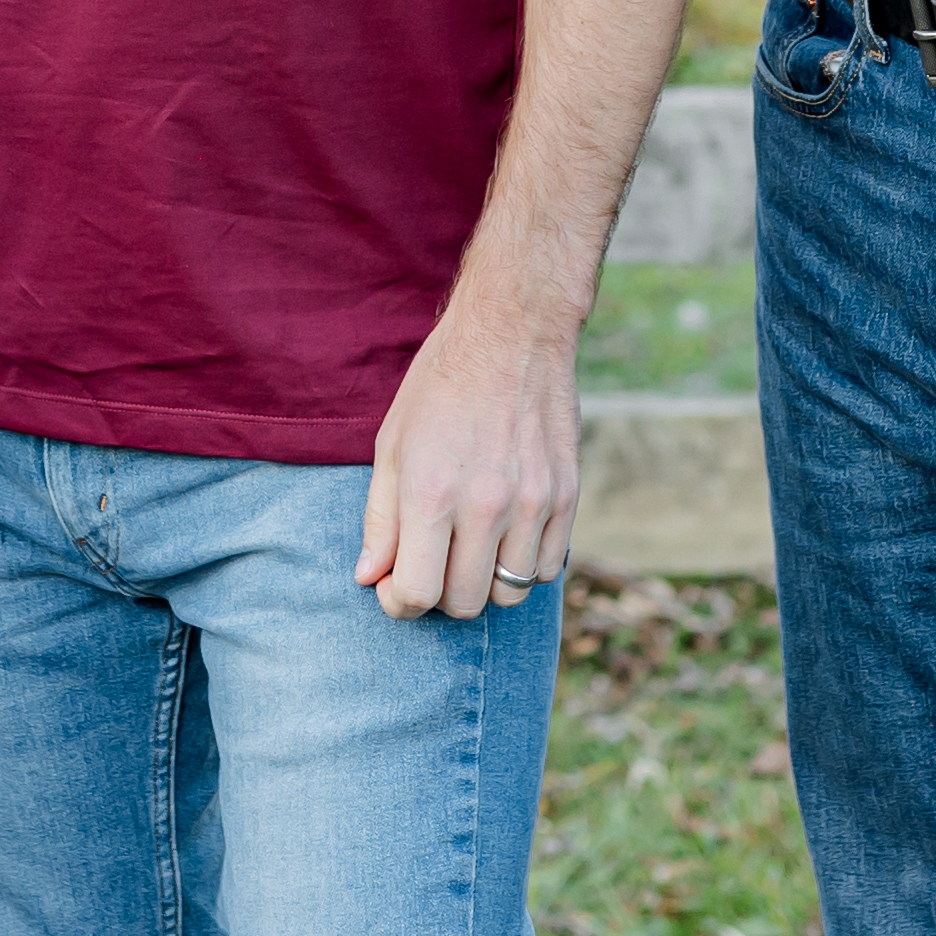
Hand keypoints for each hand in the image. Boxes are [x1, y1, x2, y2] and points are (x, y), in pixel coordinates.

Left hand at [355, 274, 579, 621]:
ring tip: (471, 544)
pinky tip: (506, 532)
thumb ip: (381, 518)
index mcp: (431, 493)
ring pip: (510, 593)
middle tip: (433, 562)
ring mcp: (533, 503)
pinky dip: (524, 563)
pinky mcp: (566, 496)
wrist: (512, 332)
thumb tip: (369, 577)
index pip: (417, 593)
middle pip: (465, 603)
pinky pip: (547, 567)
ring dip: (485, 580)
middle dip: (440, 594)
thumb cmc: (441, 385)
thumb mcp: (392, 445)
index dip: (398, 601)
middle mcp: (485, 505)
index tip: (396, 584)